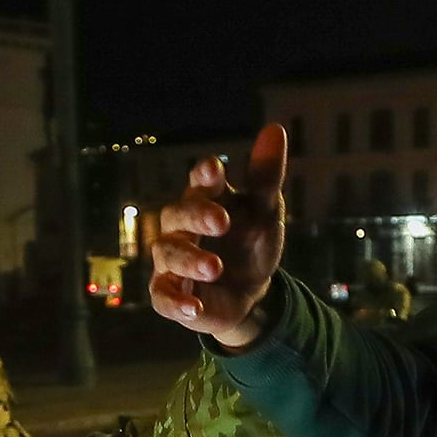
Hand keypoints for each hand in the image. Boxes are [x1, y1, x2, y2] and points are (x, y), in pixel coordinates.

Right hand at [150, 126, 289, 348]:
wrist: (251, 294)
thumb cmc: (252, 243)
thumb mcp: (265, 212)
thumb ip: (266, 176)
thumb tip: (275, 129)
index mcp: (206, 200)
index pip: (200, 182)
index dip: (204, 176)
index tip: (215, 170)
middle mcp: (181, 227)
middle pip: (176, 214)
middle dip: (196, 216)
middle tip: (222, 221)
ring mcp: (172, 261)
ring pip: (168, 253)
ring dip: (190, 259)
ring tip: (215, 267)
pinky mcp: (168, 293)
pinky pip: (162, 296)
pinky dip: (175, 301)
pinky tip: (194, 307)